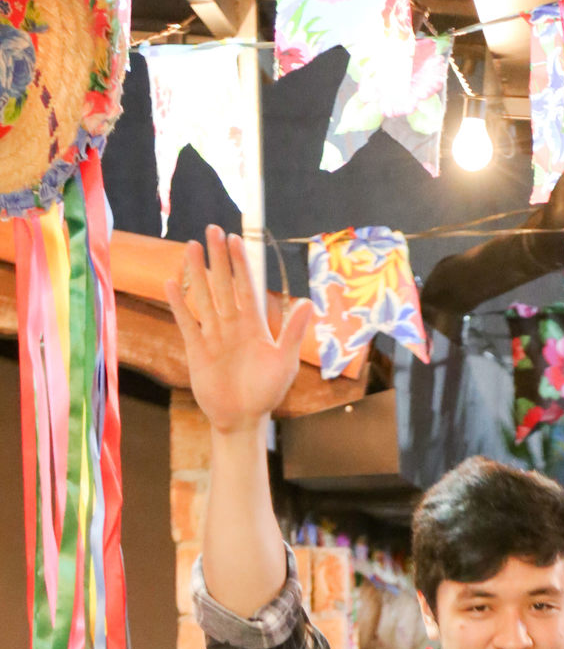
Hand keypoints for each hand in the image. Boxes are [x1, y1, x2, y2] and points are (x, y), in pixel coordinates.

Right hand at [165, 227, 312, 434]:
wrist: (243, 419)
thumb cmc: (266, 392)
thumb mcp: (285, 362)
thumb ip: (293, 332)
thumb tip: (307, 303)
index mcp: (254, 326)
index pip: (246, 288)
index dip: (240, 265)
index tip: (236, 239)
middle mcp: (232, 326)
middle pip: (223, 286)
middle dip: (218, 259)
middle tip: (212, 230)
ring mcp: (213, 336)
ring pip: (203, 298)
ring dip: (197, 274)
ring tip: (190, 247)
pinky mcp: (197, 350)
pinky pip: (186, 322)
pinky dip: (179, 304)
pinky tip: (171, 283)